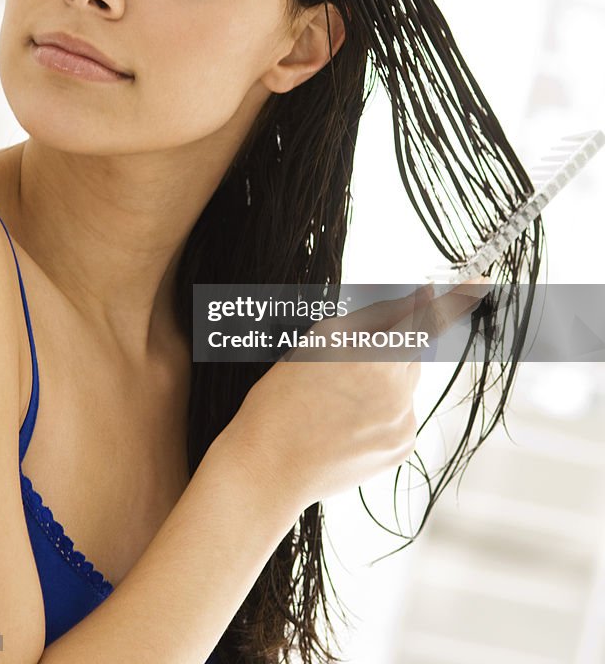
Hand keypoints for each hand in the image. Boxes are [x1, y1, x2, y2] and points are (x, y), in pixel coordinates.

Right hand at [224, 277, 488, 511]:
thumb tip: (410, 303)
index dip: (454, 298)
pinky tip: (347, 422)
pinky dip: (382, 408)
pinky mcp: (402, 447)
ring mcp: (402, 422)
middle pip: (412, 348)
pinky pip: (402, 411)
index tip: (481, 279)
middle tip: (354, 357)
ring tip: (338, 397)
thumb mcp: (317, 345)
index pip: (426, 318)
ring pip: (407, 380)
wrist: (269, 469)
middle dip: (394, 342)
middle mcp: (395, 389)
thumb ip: (368, 321)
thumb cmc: (281, 400)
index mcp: (371, 356)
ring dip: (385, 375)